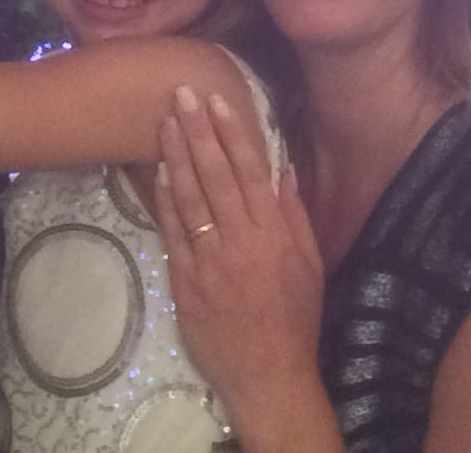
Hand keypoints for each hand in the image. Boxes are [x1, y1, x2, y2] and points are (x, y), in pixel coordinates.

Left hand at [154, 86, 326, 436]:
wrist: (268, 375)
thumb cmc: (295, 319)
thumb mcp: (311, 265)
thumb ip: (295, 217)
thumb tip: (283, 172)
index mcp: (273, 233)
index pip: (249, 172)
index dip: (233, 133)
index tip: (219, 101)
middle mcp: (240, 240)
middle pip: (214, 175)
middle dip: (197, 131)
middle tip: (182, 95)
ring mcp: (209, 259)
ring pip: (189, 197)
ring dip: (176, 155)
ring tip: (165, 121)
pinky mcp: (185, 280)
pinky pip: (173, 231)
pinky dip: (165, 199)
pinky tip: (160, 171)